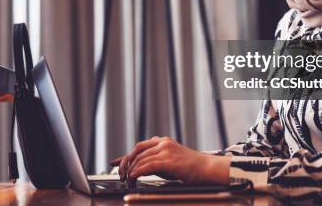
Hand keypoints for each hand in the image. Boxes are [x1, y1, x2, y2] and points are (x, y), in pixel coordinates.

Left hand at [109, 136, 230, 183]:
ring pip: (140, 159)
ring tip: (127, 180)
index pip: (138, 147)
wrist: (206, 168)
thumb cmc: (189, 167)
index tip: (114, 163)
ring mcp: (165, 150)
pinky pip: (147, 166)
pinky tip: (133, 179)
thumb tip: (137, 168)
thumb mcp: (169, 160)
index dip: (125, 156)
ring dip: (130, 171)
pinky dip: (137, 172)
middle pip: (136, 151)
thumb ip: (154, 161)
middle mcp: (162, 143)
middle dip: (125, 163)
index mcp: (162, 141)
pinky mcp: (168, 160)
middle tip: (121, 175)